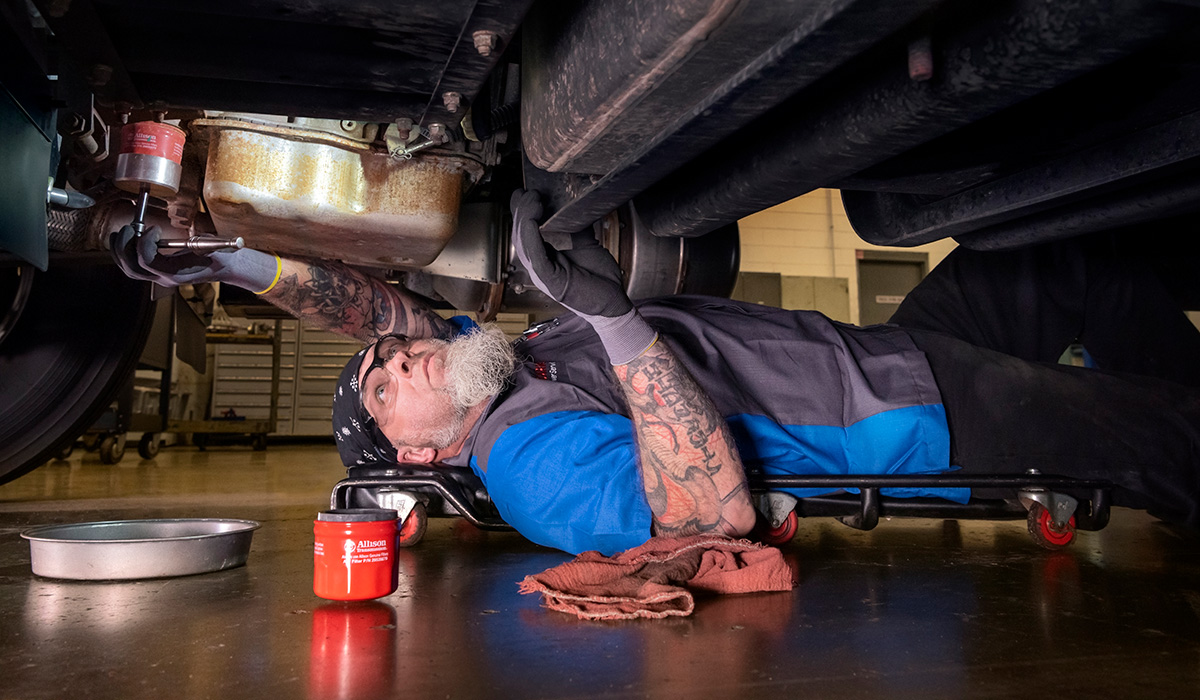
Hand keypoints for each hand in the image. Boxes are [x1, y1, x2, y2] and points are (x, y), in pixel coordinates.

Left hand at [109, 225, 276, 290]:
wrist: (226, 267)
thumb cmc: (220, 256)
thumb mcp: (214, 247)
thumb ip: (204, 244)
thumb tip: (209, 238)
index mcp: (177, 274)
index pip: (148, 261)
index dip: (145, 242)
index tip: (155, 228)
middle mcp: (165, 279)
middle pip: (133, 267)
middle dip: (125, 246)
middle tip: (131, 228)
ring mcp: (159, 277)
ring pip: (130, 269)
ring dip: (120, 251)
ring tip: (122, 233)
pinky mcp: (157, 271)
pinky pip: (134, 266)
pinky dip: (125, 254)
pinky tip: (126, 240)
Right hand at [510, 189, 631, 317]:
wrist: (612, 303)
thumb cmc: (597, 278)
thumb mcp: (585, 244)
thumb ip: (573, 227)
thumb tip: (571, 203)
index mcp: (544, 254)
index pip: (524, 229)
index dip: (521, 209)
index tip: (526, 191)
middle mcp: (539, 263)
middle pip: (520, 233)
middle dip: (522, 210)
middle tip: (531, 192)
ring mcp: (542, 273)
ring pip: (524, 243)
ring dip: (525, 219)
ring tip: (532, 201)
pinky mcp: (551, 281)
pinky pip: (536, 257)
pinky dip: (532, 238)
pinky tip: (533, 223)